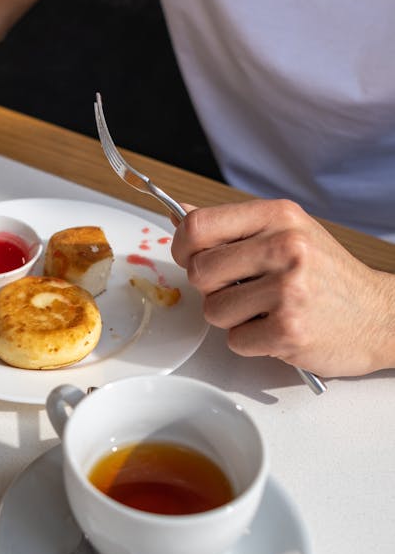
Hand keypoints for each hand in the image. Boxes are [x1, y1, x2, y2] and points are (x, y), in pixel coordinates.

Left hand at [170, 199, 394, 376]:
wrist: (379, 315)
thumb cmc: (329, 276)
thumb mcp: (287, 232)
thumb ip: (234, 226)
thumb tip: (179, 211)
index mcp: (279, 216)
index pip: (199, 225)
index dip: (183, 246)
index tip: (191, 258)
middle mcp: (285, 247)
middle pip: (199, 272)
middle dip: (210, 288)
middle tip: (239, 291)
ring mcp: (288, 289)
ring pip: (213, 310)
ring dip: (232, 319)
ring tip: (264, 311)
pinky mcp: (289, 330)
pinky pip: (235, 340)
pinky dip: (251, 342)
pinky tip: (277, 329)